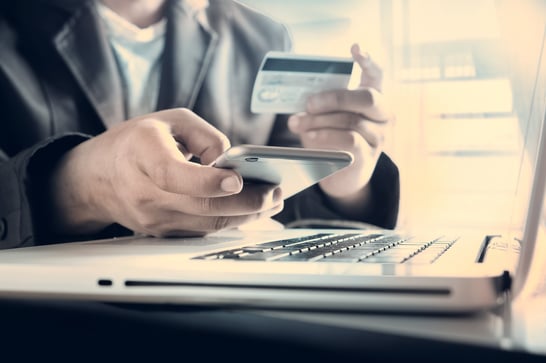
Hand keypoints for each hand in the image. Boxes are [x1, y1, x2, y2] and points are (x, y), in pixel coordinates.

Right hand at [48, 108, 282, 236]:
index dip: (208, 181)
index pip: (173, 176)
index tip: (237, 180)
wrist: (97, 178)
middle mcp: (145, 193)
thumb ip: (206, 136)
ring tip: (272, 201)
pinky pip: (203, 230)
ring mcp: (154, 219)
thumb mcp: (170, 120)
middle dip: (247, 203)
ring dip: (246, 215)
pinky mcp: (163, 232)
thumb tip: (233, 162)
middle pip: (202, 207)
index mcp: (141, 155)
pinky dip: (231, 222)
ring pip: (208, 224)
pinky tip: (252, 212)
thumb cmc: (136, 143)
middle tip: (276, 192)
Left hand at [287, 44, 392, 214]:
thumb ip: (319, 105)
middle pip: (365, 97)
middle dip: (334, 98)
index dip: (367, 61)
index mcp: (372, 97)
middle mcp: (381, 115)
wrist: (342, 175)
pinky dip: (326, 136)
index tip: (354, 49)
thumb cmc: (332, 138)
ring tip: (298, 124)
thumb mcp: (327, 117)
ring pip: (351, 120)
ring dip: (319, 121)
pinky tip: (310, 137)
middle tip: (309, 103)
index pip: (376, 74)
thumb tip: (299, 99)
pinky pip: (349, 140)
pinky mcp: (369, 156)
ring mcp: (378, 136)